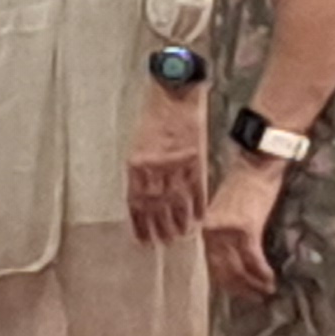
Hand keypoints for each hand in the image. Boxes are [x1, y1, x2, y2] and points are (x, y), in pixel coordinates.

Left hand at [126, 83, 206, 242]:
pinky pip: (197, 188)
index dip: (140, 223)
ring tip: (180, 238)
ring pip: (177, 202)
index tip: (144, 240)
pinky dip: (197, 206)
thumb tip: (141, 192)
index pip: (137, 202)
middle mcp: (155, 168)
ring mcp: (176, 165)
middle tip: (164, 244)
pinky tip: (198, 219)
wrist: (173, 91)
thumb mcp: (138, 142)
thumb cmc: (153, 114)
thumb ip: (140, 168)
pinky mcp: (195, 159)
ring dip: (178, 222)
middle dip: (159, 228)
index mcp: (136, 164)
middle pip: (157, 206)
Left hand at [202, 160, 283, 299]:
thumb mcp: (226, 213)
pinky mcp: (245, 228)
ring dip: (254, 283)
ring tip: (267, 290)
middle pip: (224, 271)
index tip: (241, 293)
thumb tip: (233, 261)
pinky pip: (253, 259)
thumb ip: (224, 235)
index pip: (212, 266)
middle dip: (241, 288)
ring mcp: (227, 231)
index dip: (227, 283)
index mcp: (206, 229)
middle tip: (256, 297)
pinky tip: (270, 278)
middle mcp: (212, 232)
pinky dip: (262, 272)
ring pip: (238, 268)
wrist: (256, 166)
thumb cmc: (244, 187)